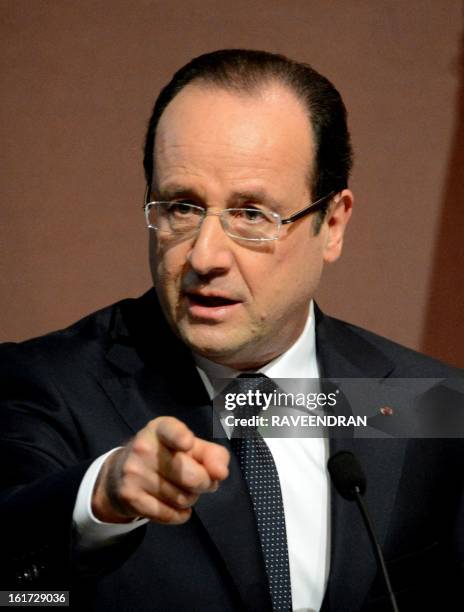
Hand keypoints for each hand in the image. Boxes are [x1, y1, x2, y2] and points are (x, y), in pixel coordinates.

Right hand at [92, 416, 229, 524]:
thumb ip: (213, 455)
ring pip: (182, 498)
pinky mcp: (130, 496)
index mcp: (161, 428)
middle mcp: (144, 446)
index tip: (187, 443)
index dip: (180, 437)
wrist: (120, 475)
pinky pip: (169, 514)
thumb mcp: (190, 448)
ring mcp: (134, 472)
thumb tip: (221, 473)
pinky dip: (180, 515)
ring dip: (191, 499)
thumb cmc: (167, 456)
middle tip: (201, 482)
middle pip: (191, 476)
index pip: (171, 430)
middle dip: (204, 483)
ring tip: (183, 490)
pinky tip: (175, 506)